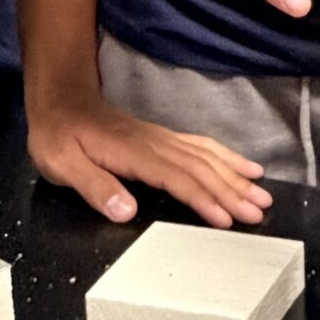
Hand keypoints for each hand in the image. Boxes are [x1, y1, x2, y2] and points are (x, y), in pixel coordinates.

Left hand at [29, 88, 271, 228]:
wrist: (61, 100)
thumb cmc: (58, 135)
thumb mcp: (61, 164)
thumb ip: (94, 186)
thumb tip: (125, 210)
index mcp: (133, 153)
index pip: (176, 179)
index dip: (202, 199)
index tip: (225, 219)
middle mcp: (155, 144)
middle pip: (201, 168)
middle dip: (232, 191)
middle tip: (259, 212)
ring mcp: (162, 139)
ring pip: (207, 157)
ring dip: (236, 177)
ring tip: (262, 195)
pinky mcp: (163, 138)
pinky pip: (203, 146)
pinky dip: (228, 157)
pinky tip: (245, 167)